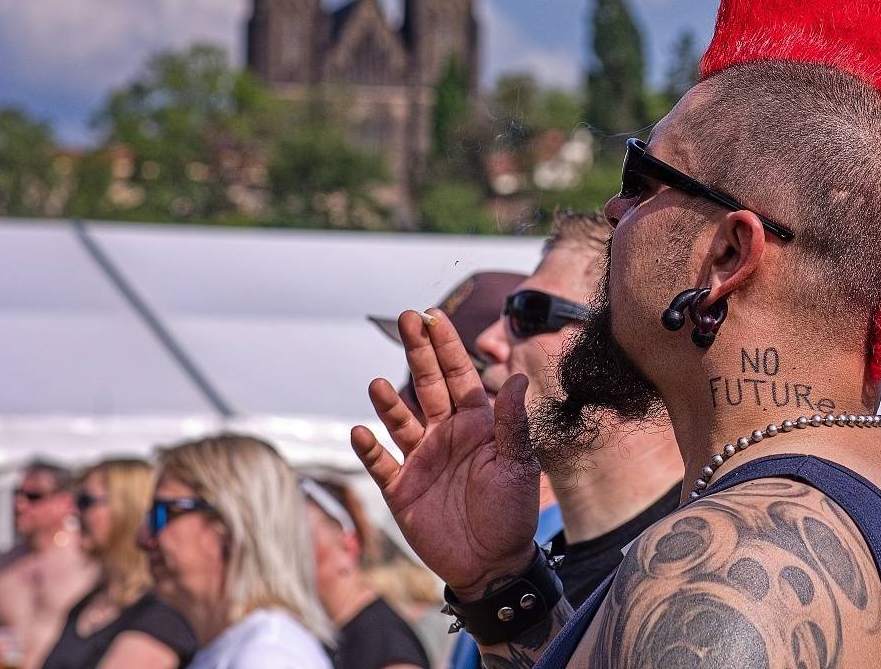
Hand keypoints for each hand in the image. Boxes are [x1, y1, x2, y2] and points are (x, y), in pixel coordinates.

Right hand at [352, 308, 541, 597]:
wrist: (493, 565)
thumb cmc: (512, 514)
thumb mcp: (518, 464)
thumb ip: (511, 422)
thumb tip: (515, 376)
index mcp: (476, 423)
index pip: (458, 375)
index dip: (446, 346)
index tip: (433, 315)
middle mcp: (445, 433)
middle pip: (427, 385)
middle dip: (417, 352)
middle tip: (406, 318)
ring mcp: (421, 459)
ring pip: (400, 420)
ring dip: (389, 402)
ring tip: (379, 384)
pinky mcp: (401, 488)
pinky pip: (381, 463)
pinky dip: (370, 448)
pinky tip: (361, 432)